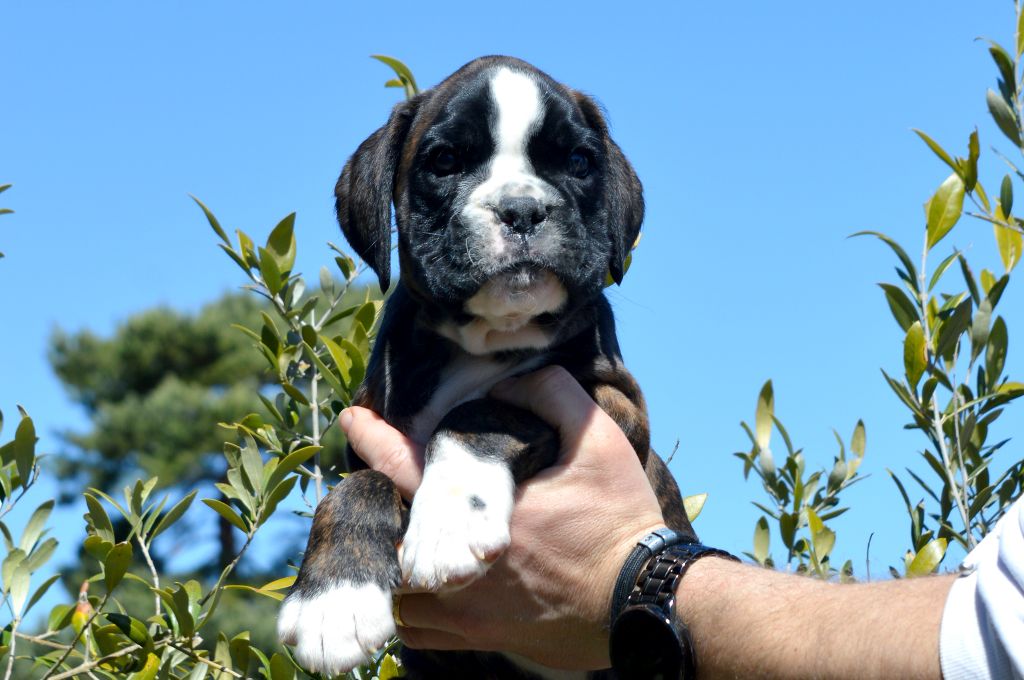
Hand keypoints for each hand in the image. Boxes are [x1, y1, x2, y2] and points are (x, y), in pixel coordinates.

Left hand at [340, 366, 665, 669]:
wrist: (647, 600)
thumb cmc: (621, 522)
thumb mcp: (599, 442)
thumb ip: (552, 396)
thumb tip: (512, 380)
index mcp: (483, 511)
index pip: (406, 467)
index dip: (372, 438)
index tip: (353, 418)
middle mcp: (462, 564)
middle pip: (390, 532)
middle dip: (382, 504)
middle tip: (390, 484)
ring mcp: (466, 609)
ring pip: (396, 587)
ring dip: (396, 557)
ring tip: (409, 534)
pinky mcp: (481, 637)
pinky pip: (420, 629)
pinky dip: (412, 604)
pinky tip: (429, 580)